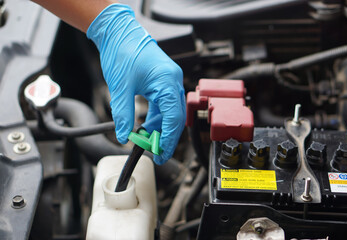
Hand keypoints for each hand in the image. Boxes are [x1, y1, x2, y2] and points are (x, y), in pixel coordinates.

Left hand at [87, 4, 185, 163]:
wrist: (119, 33)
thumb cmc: (122, 52)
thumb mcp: (120, 87)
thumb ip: (123, 114)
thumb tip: (123, 135)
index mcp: (167, 82)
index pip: (173, 118)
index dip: (167, 139)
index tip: (160, 154)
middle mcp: (173, 82)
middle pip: (175, 118)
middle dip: (166, 137)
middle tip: (155, 153)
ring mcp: (170, 81)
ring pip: (170, 113)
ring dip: (160, 128)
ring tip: (146, 141)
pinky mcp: (164, 82)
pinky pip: (164, 105)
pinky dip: (157, 118)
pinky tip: (147, 127)